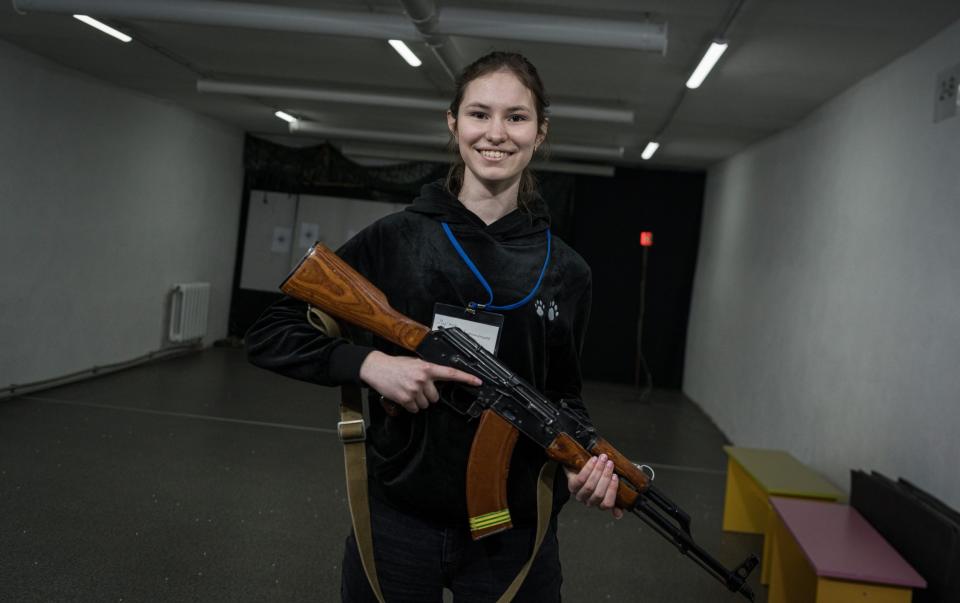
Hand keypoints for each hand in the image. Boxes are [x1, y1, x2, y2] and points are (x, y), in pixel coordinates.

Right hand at [359, 351, 481, 413]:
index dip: (466, 378)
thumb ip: (428, 370)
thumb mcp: (415, 363)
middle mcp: (422, 379)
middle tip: (417, 387)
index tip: (477, 382)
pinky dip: (410, 406)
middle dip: (428, 395)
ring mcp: (414, 390)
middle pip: (435, 397)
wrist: (377, 368)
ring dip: (419, 401)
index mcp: (427, 368)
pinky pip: (415, 409)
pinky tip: (404, 396)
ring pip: (426, 404)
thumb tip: (438, 380)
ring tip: (409, 390)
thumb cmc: (396, 365)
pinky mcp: (406, 399)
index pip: (451, 373)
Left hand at [565, 454, 624, 518]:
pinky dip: (588, 468)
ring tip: (603, 459)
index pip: (607, 504)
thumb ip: (615, 499)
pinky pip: (581, 479)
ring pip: (590, 486)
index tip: (616, 476)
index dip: (612, 490)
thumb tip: (619, 515)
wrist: (579, 467)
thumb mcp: (608, 487)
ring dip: (598, 470)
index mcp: (600, 504)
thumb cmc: (597, 477)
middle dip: (606, 477)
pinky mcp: (572, 486)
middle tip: (610, 463)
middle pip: (599, 493)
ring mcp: (579, 495)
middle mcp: (589, 502)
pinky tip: (593, 459)